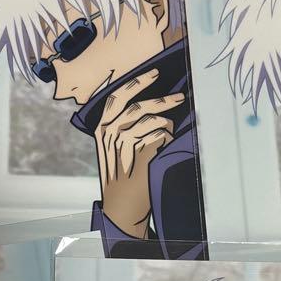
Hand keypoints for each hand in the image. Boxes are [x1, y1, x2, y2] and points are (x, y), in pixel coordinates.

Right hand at [94, 67, 183, 238]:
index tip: (155, 73)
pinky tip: (168, 145)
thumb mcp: (113, 149)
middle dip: (162, 100)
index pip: (117, 98)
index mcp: (101, 128)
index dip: (137, 83)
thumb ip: (124, 127)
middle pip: (138, 108)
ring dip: (167, 124)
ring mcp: (124, 145)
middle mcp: (109, 134)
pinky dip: (168, 138)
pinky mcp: (139, 156)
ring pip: (152, 122)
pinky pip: (160, 137)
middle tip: (179, 97)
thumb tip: (149, 107)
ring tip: (172, 130)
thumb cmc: (121, 178)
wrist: (122, 207)